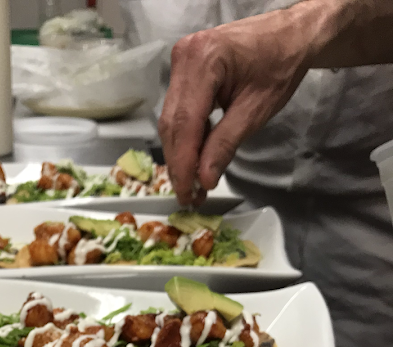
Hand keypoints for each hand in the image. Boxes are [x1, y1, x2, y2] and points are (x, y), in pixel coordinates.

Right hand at [159, 6, 316, 205]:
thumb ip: (225, 144)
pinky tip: (195, 159)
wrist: (288, 36)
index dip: (184, 164)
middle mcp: (184, 57)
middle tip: (189, 197)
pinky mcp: (183, 71)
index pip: (185, 123)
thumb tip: (204, 179)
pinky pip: (178, 111)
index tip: (188, 194)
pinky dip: (186, 138)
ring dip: (180, 155)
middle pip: (172, 124)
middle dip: (179, 164)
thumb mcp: (256, 110)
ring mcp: (181, 62)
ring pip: (171, 121)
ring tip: (192, 184)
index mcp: (204, 60)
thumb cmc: (280, 65)